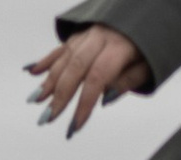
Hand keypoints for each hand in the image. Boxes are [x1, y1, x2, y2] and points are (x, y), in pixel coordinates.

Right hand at [26, 25, 150, 128]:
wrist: (148, 13)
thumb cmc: (148, 47)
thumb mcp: (148, 66)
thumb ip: (128, 81)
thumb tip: (105, 99)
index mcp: (119, 46)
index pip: (97, 77)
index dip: (84, 103)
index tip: (75, 126)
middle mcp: (100, 36)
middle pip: (76, 67)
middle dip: (60, 95)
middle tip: (48, 118)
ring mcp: (88, 32)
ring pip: (65, 57)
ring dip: (49, 80)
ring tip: (36, 101)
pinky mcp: (81, 32)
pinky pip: (62, 47)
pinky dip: (47, 60)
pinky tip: (32, 72)